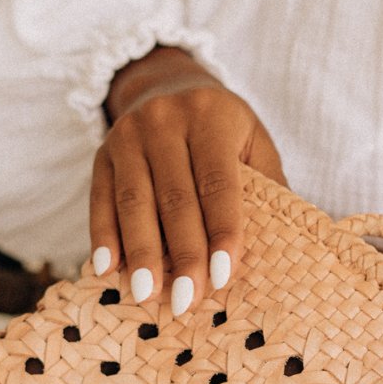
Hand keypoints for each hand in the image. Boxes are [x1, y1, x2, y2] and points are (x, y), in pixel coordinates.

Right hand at [91, 45, 286, 314]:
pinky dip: (103, 236)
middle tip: (186, 300)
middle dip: (181, 254)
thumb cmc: (224, 129)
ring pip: (134, 201)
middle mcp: (164, 120)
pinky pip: (100, 199)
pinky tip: (107, 270)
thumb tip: (281, 248)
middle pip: (174, 198)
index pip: (218, 183)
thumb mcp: (253, 143)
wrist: (168, 83)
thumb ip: (267, 186)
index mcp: (211, 116)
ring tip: (146, 295)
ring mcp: (128, 135)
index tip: (223, 276)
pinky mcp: (102, 153)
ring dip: (140, 253)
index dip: (221, 231)